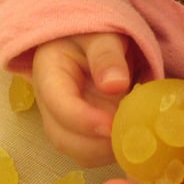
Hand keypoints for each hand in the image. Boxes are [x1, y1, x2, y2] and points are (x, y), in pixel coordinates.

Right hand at [31, 33, 130, 166]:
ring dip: (105, 151)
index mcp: (48, 72)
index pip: (58, 103)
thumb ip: (107, 56)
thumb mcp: (102, 34)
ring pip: (77, 150)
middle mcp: (50, 102)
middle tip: (131, 135)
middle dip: (97, 144)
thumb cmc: (96, 32)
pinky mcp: (80, 131)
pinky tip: (132, 137)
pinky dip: (111, 151)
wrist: (94, 39)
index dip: (84, 119)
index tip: (112, 126)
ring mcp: (63, 119)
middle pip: (63, 136)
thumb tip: (115, 85)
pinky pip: (92, 151)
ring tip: (135, 135)